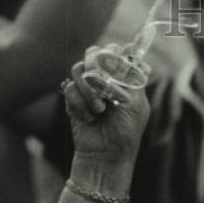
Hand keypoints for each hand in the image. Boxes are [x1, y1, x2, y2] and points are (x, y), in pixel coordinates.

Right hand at [63, 44, 150, 164]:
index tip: (115, 72)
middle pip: (93, 53)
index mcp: (124, 76)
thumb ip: (129, 76)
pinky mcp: (73, 98)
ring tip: (100, 110)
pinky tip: (89, 118)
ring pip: (78, 68)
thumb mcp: (135, 102)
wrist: (106, 154)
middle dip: (97, 70)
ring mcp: (87, 86)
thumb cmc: (126, 130)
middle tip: (104, 88)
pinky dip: (79, 104)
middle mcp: (105, 78)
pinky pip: (69, 88)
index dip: (113, 56)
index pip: (115, 50)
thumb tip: (128, 48)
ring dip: (89, 91)